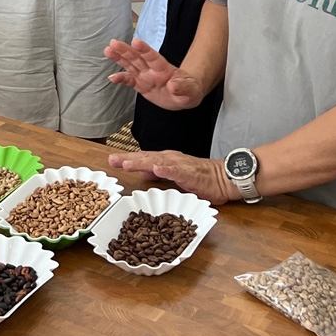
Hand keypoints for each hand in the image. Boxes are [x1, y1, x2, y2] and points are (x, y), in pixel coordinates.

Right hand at [104, 38, 204, 109]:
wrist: (184, 95)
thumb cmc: (189, 89)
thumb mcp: (191, 90)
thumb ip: (182, 87)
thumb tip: (173, 86)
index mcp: (164, 68)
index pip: (153, 57)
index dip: (144, 50)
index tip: (135, 42)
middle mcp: (152, 70)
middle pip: (137, 58)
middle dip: (125, 50)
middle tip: (114, 43)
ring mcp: (145, 76)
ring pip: (130, 65)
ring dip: (119, 58)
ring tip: (108, 50)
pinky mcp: (141, 85)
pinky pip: (129, 81)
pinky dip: (121, 79)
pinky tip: (112, 77)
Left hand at [106, 150, 236, 201]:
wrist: (223, 178)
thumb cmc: (200, 178)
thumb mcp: (174, 175)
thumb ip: (158, 172)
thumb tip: (142, 170)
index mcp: (166, 160)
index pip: (143, 158)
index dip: (127, 159)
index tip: (111, 161)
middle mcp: (171, 159)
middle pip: (146, 158)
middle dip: (128, 159)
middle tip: (112, 160)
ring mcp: (180, 165)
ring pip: (157, 162)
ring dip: (142, 162)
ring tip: (127, 163)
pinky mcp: (190, 173)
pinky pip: (177, 171)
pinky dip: (166, 169)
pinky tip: (157, 169)